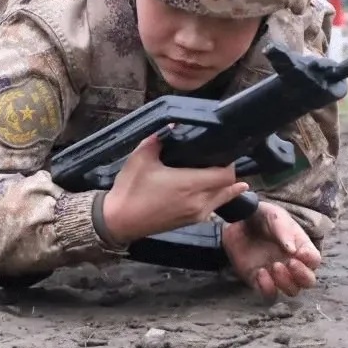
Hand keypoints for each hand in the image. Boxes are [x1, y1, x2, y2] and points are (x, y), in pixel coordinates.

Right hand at [100, 132, 249, 243]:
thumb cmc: (130, 189)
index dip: (229, 162)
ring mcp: (196, 215)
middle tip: (221, 158)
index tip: (223, 150)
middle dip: (228, 172)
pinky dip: (217, 197)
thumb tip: (173, 125)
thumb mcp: (141, 158)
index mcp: (190, 185)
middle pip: (228, 187)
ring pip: (222, 199)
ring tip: (221, 172)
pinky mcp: (190, 222)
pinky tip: (213, 189)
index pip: (226, 175)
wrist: (119, 221)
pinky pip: (212, 208)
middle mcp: (198, 202)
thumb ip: (159, 139)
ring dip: (224, 186)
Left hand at [223, 202, 321, 299]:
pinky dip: (267, 288)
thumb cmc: (263, 217)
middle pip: (308, 281)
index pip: (314, 260)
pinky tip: (260, 272)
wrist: (238, 221)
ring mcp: (277, 275)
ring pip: (291, 291)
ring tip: (275, 266)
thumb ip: (283, 230)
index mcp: (301, 248)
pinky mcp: (259, 281)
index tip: (301, 253)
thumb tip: (292, 250)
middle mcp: (292, 265)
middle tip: (290, 263)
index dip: (311, 260)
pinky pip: (269, 294)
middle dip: (303, 276)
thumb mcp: (274, 216)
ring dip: (286, 283)